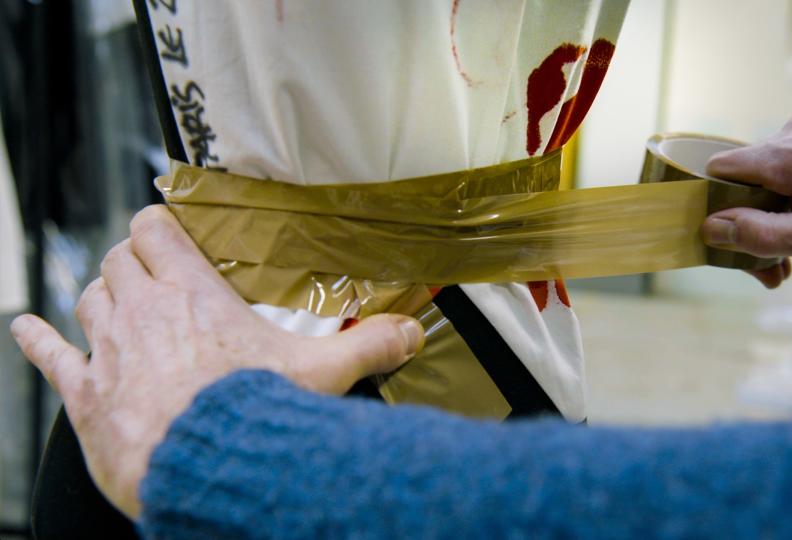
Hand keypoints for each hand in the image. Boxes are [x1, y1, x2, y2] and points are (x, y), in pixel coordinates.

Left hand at [9, 205, 423, 518]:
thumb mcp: (324, 374)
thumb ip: (371, 345)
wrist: (206, 466)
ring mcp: (110, 351)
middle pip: (118, 261)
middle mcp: (144, 312)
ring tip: (113, 303)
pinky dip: (37, 339)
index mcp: (194, 295)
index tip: (166, 231)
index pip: (155, 231)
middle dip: (131, 262)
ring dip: (100, 296)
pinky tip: (26, 329)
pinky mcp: (86, 394)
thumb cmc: (256, 414)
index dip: (156, 226)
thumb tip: (412, 331)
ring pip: (88, 298)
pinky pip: (51, 355)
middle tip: (151, 274)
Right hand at [701, 111, 791, 286]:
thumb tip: (710, 227)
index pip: (722, 169)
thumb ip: (761, 235)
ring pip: (755, 176)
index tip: (736, 240)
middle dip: (746, 222)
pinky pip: (774, 167)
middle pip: (739, 178)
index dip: (719, 205)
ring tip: (788, 250)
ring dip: (764, 215)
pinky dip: (778, 197)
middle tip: (769, 265)